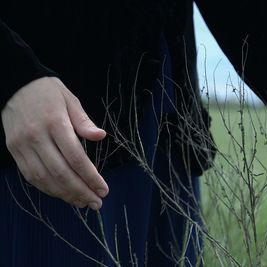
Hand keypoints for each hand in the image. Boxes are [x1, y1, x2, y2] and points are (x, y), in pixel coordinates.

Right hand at [1, 77, 107, 209]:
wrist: (14, 84)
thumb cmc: (48, 92)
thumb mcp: (71, 100)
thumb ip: (84, 122)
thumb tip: (101, 136)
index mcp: (55, 123)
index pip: (76, 158)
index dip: (91, 177)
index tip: (104, 189)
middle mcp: (37, 136)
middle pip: (61, 172)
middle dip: (81, 191)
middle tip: (96, 202)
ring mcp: (22, 145)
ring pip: (44, 178)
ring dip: (65, 194)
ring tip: (82, 202)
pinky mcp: (13, 150)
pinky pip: (30, 176)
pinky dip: (47, 188)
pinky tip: (62, 194)